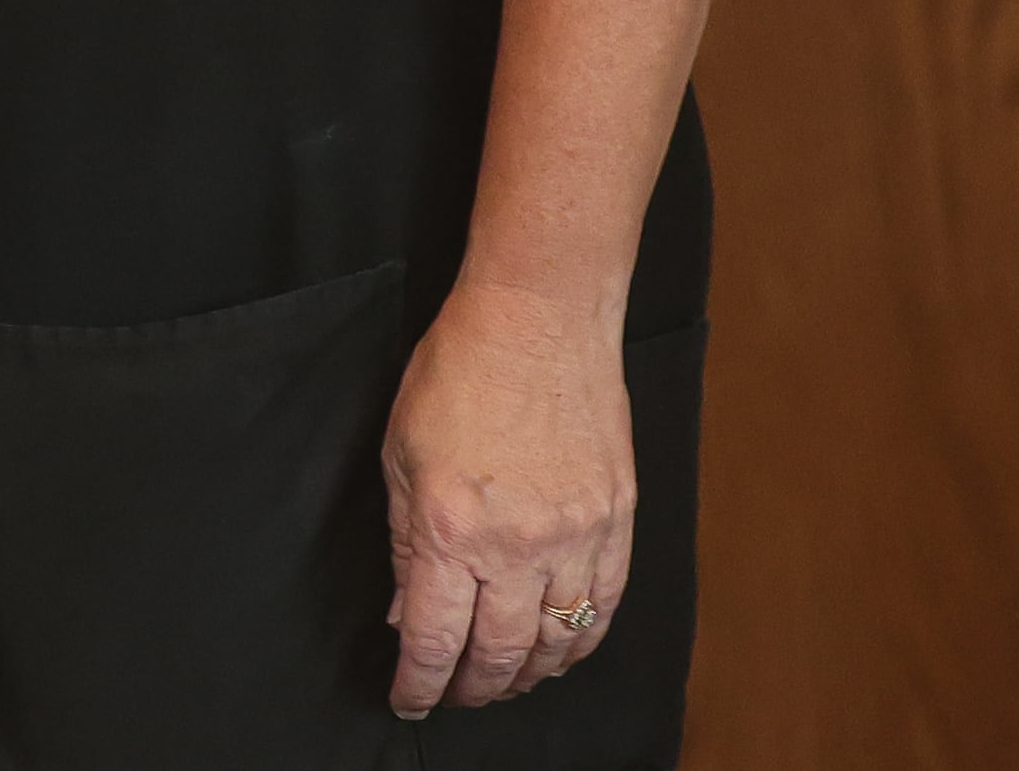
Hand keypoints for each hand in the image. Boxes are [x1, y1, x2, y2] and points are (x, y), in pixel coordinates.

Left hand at [381, 276, 633, 717]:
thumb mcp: (400, 456)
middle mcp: (518, 544)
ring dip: (528, 673)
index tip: (410, 700)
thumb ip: (404, 544)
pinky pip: (605, 606)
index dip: (420, 682)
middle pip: (500, 654)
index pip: (436, 638)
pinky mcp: (618, 521)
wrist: (538, 319)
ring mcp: (577, 536)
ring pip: (558, 641)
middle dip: (474, 688)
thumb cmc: (459, 372)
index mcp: (453, 528)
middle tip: (456, 695)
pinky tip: (560, 648)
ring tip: (505, 680)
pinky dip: (581, 639)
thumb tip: (408, 613)